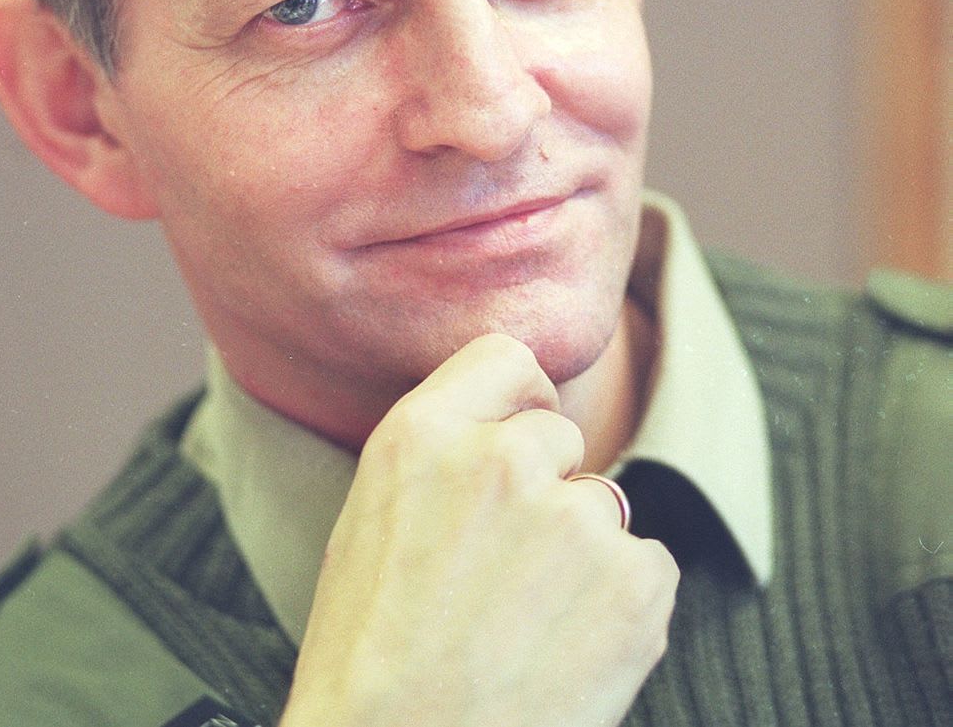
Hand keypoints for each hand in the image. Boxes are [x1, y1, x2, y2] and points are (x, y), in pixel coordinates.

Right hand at [280, 334, 677, 726]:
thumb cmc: (371, 660)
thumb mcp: (369, 520)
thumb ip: (441, 451)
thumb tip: (510, 422)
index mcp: (422, 434)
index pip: (505, 356)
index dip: (519, 399)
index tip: (519, 435)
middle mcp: (502, 457)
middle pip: (559, 435)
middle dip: (546, 489)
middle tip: (506, 572)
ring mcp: (574, 517)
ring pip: (602, 507)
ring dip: (581, 555)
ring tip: (526, 629)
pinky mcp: (636, 582)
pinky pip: (647, 564)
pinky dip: (623, 605)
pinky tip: (568, 653)